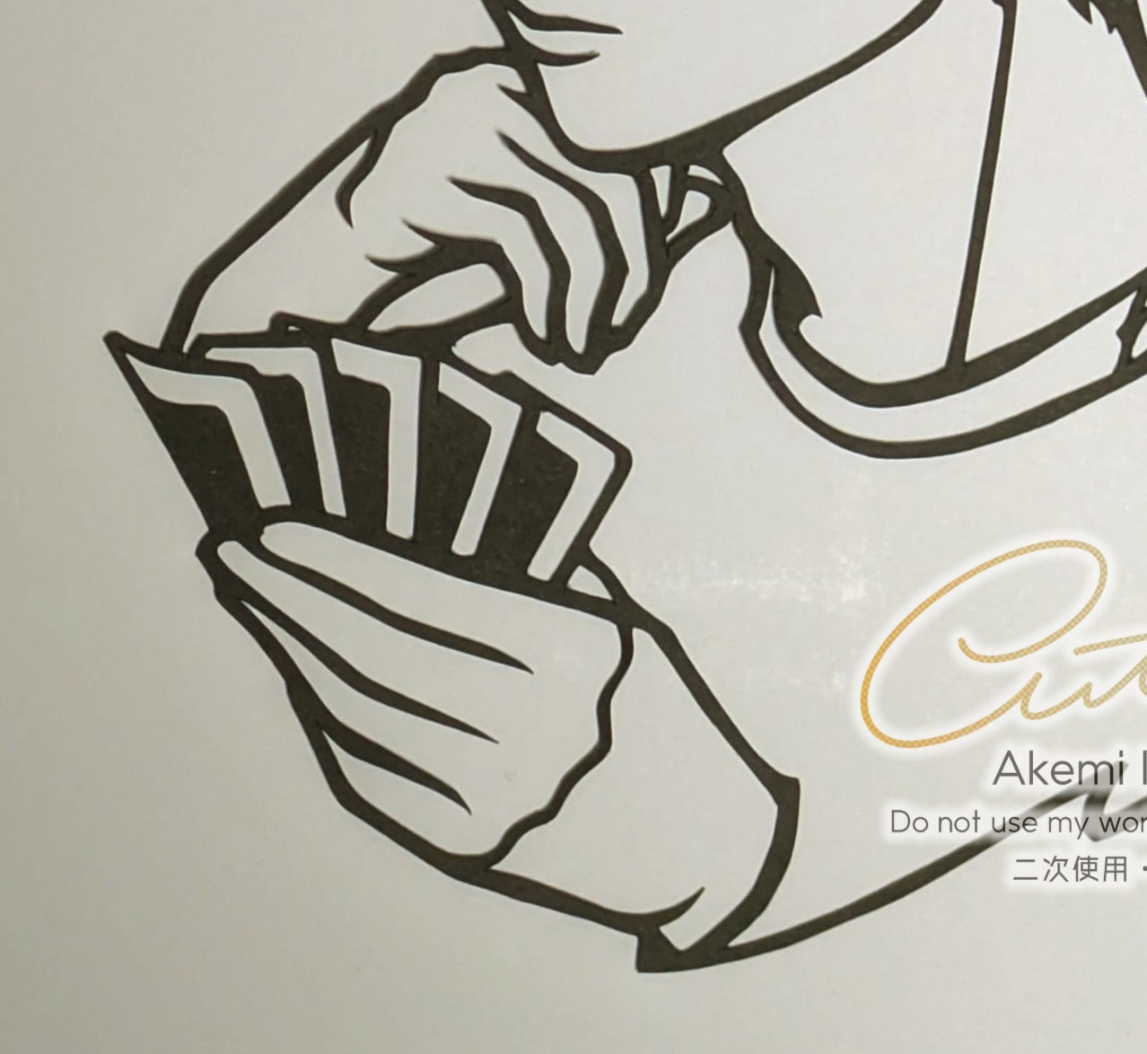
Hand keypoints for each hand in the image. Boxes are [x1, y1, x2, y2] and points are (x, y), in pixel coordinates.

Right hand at [181, 52, 683, 365]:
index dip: (658, 218)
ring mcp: (457, 122)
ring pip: (585, 207)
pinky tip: (542, 339)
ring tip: (576, 348)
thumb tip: (700, 204)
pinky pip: (531, 238)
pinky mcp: (426, 172)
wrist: (290, 298)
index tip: (640, 295)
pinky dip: (552, 301)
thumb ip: (590, 207)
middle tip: (611, 337)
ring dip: (595, 296)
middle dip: (633, 268)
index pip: (629, 135)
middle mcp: (493, 83)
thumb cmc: (416, 269)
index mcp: (520, 80)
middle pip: (618, 169)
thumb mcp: (521, 228)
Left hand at [212, 521, 628, 864]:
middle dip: (294, 597)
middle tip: (238, 553)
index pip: (426, 597)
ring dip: (293, 651)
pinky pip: (366, 770)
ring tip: (255, 598)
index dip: (341, 561)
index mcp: (571, 652)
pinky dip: (323, 713)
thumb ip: (521, 569)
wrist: (695, 834)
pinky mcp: (461, 846)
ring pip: (356, 714)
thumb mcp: (608, 615)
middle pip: (373, 654)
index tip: (279, 526)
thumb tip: (407, 513)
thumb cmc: (649, 699)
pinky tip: (299, 667)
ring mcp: (489, 797)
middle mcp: (527, 729)